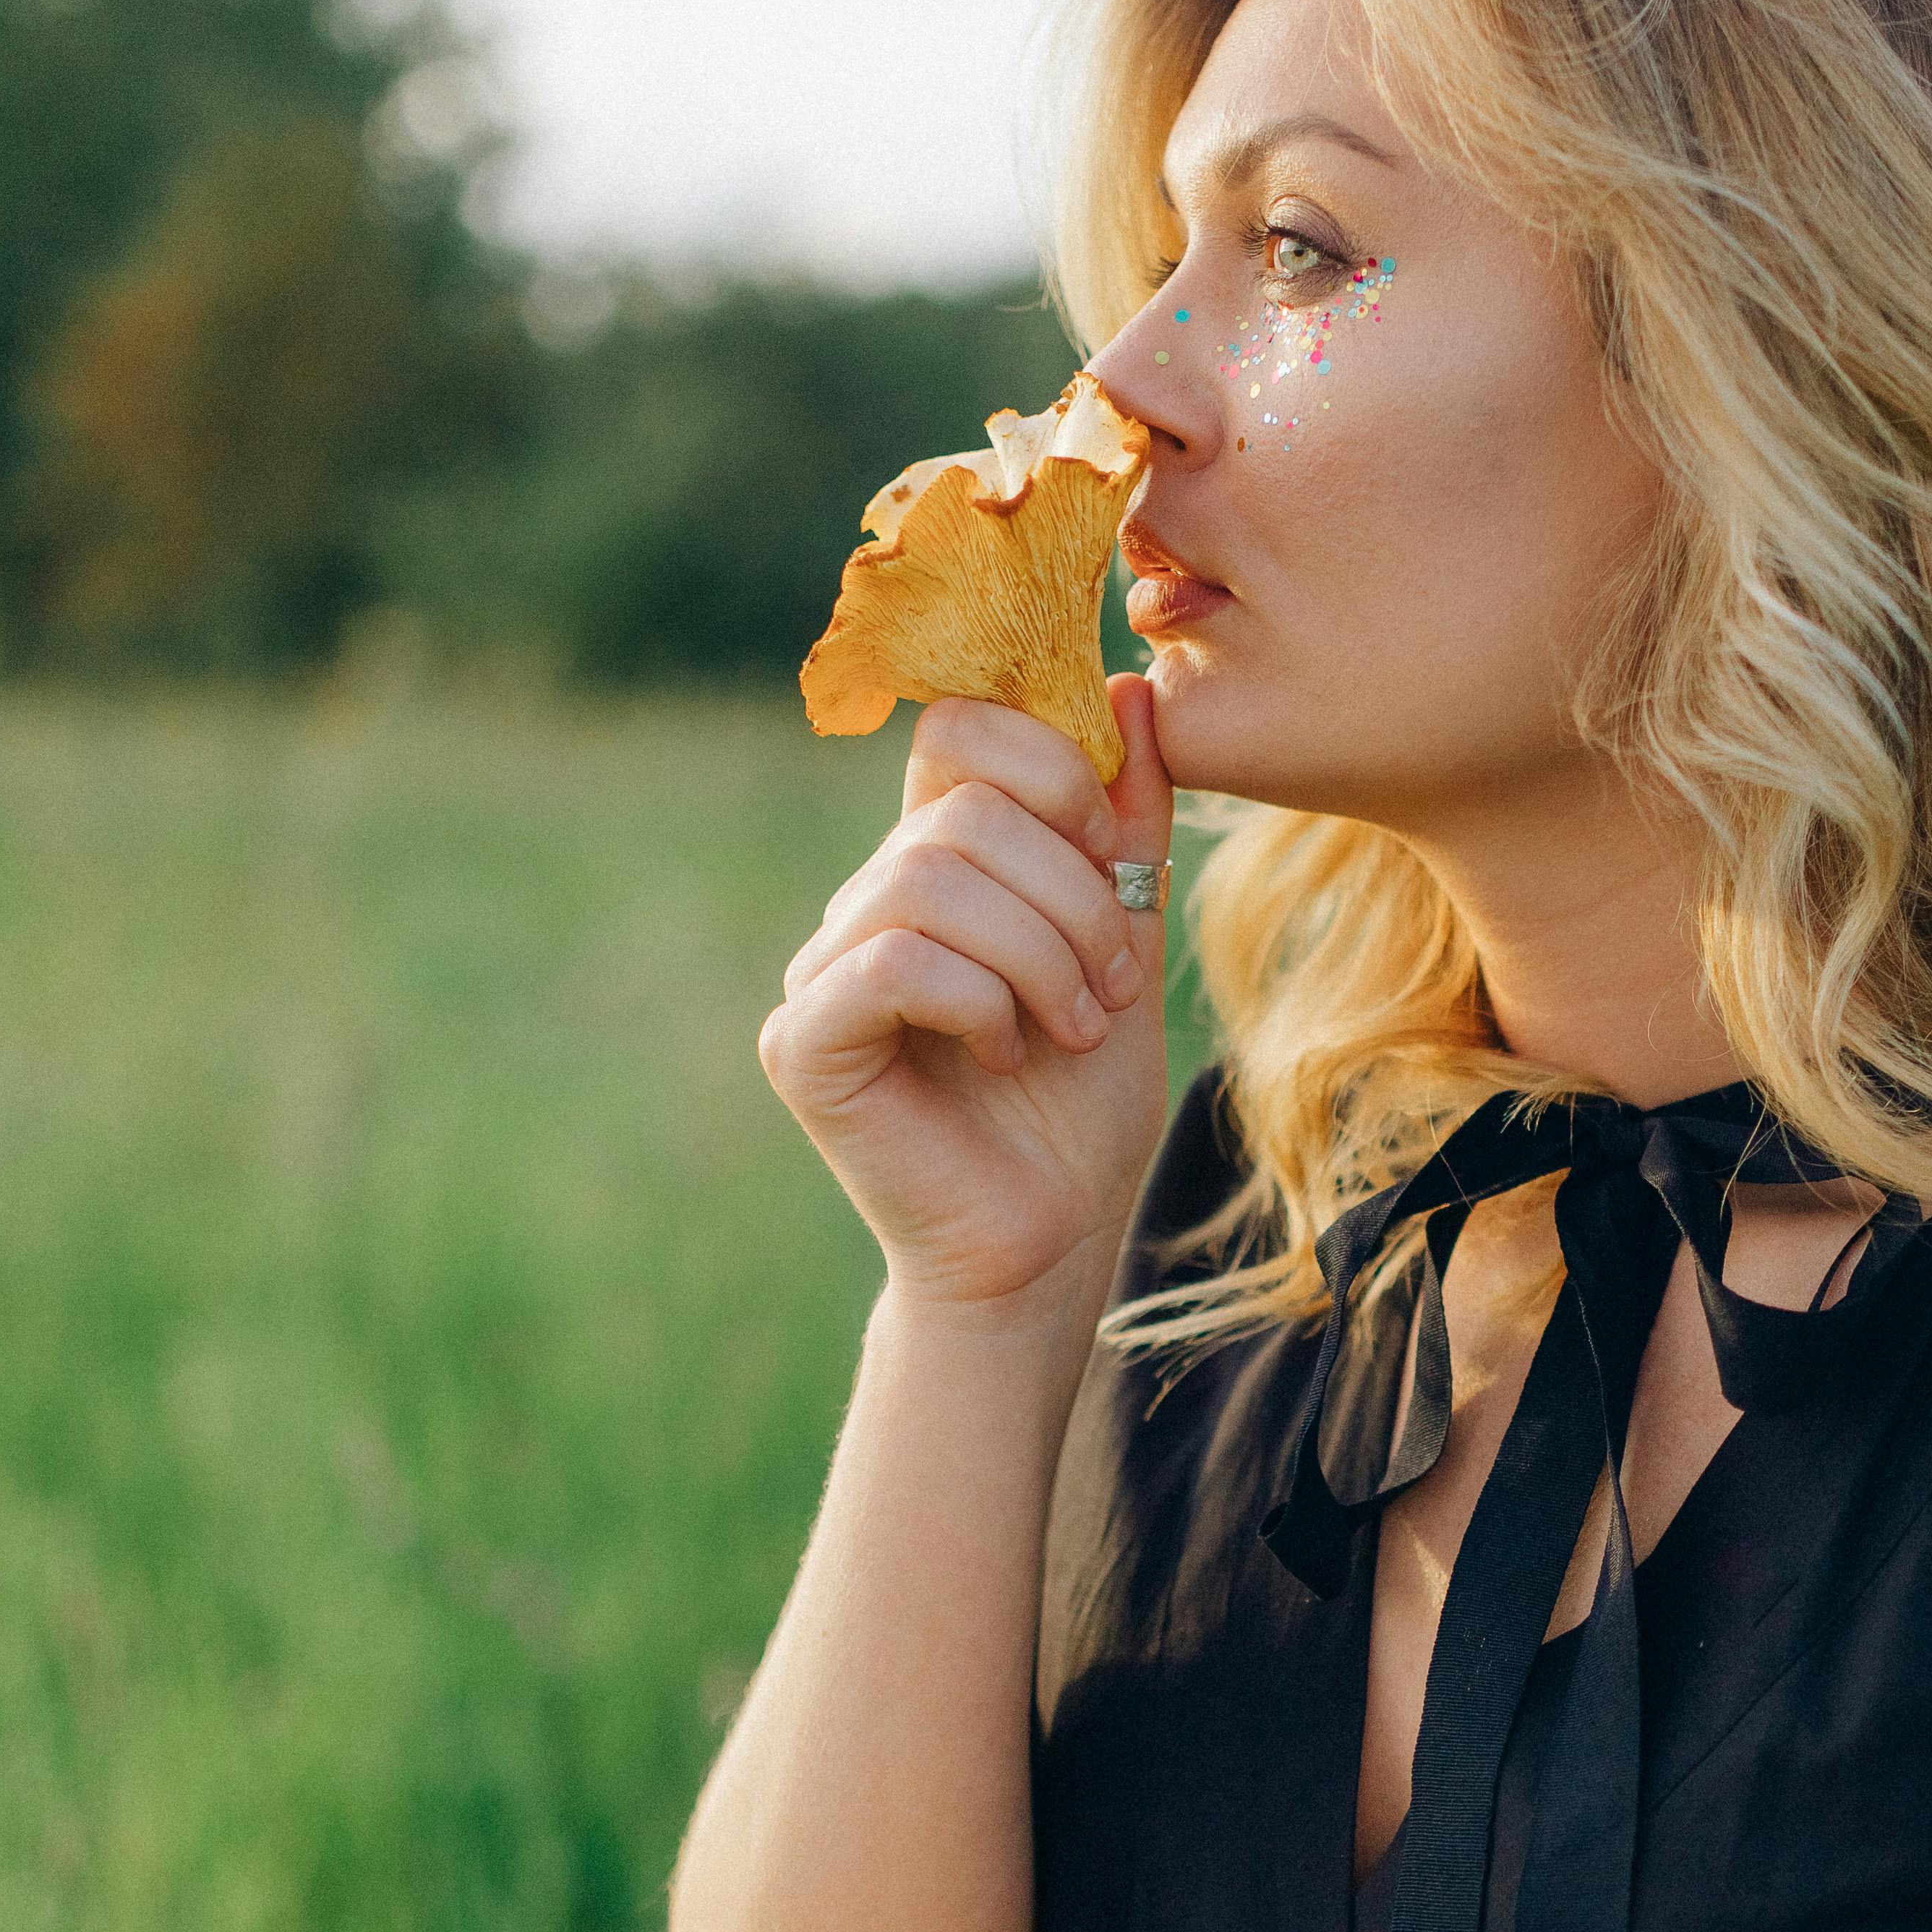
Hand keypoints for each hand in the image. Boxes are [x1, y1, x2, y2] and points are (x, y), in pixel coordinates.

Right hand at [758, 676, 1173, 1310]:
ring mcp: (822, 969)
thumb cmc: (1080, 1107)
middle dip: (1070, 893)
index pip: (959, 731)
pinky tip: (1006, 1055)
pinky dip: (978, 1002)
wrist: (1047, 1242)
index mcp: (937, 863)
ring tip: (1075, 1027)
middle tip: (1111, 985)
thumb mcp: (1127, 945)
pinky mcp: (804, 1040)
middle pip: (961, 810)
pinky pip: (894, 962)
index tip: (1111, 850)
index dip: (1047, 763)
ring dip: (1038, 953)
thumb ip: (1122, 828)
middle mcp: (865, 901)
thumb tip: (1126, 689)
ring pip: (931, 880)